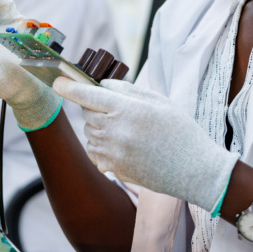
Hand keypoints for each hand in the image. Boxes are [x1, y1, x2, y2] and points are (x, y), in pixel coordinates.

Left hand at [53, 77, 237, 211]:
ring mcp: (113, 152)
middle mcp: (116, 130)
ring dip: (98, 128)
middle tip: (117, 111)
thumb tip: (102, 85)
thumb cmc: (181, 132)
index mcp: (128, 109)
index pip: (88, 95)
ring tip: (125, 131)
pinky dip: (101, 148)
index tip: (57, 81)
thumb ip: (128, 90)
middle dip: (94, 108)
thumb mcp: (159, 102)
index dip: (69, 87)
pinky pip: (94, 154)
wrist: (194, 170)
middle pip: (87, 114)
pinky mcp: (114, 169)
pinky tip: (121, 147)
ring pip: (89, 134)